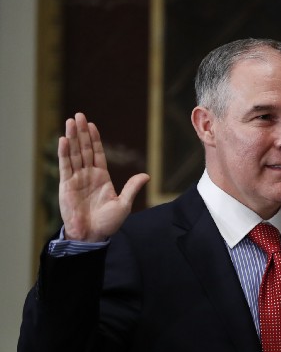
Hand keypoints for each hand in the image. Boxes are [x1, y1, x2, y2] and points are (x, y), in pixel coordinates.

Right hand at [58, 113, 149, 241]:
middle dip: (82, 132)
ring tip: (70, 121)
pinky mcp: (66, 185)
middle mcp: (87, 175)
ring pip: (73, 153)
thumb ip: (132, 188)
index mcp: (101, 178)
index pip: (97, 154)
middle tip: (79, 115)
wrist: (92, 236)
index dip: (94, 139)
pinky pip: (65, 166)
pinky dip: (64, 152)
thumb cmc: (108, 223)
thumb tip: (146, 175)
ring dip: (72, 137)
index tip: (92, 125)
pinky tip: (63, 139)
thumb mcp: (123, 203)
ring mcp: (76, 179)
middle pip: (84, 149)